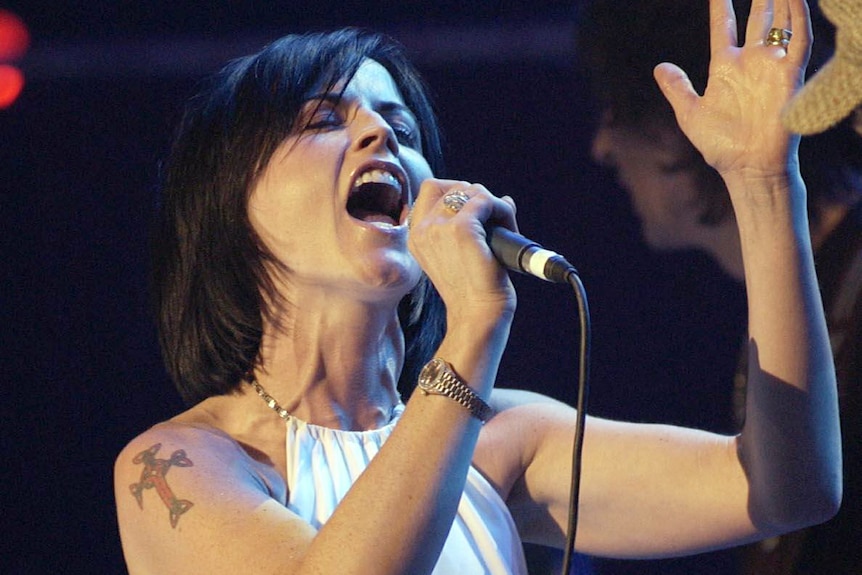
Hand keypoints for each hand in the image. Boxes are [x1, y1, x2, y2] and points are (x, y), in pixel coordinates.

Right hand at [407, 179, 517, 321]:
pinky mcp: (461, 229)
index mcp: (417, 235)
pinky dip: (503, 210)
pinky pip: (487, 200)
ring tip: (505, 229)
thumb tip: (503, 199)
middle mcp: (423, 229)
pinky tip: (510, 229)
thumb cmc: (474, 288)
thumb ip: (471, 222)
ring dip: (495, 205)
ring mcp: (439, 228)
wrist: (477, 314)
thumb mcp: (462, 251)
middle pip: (455, 185)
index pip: (431, 188)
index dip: (458, 192)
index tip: (476, 212)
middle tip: (496, 225)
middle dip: (481, 199)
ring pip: (473, 190)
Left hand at [654, 0, 811, 180]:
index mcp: (725, 68)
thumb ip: (677, 88)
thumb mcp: (691, 114)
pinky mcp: (790, 75)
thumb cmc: (720, 146)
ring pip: (779, 23)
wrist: (748, 166)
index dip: (721, 7)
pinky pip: (798, 39)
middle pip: (757, 19)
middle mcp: (750, 62)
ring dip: (780, 1)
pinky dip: (798, 17)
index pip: (723, 28)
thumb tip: (659, 67)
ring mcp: (770, 66)